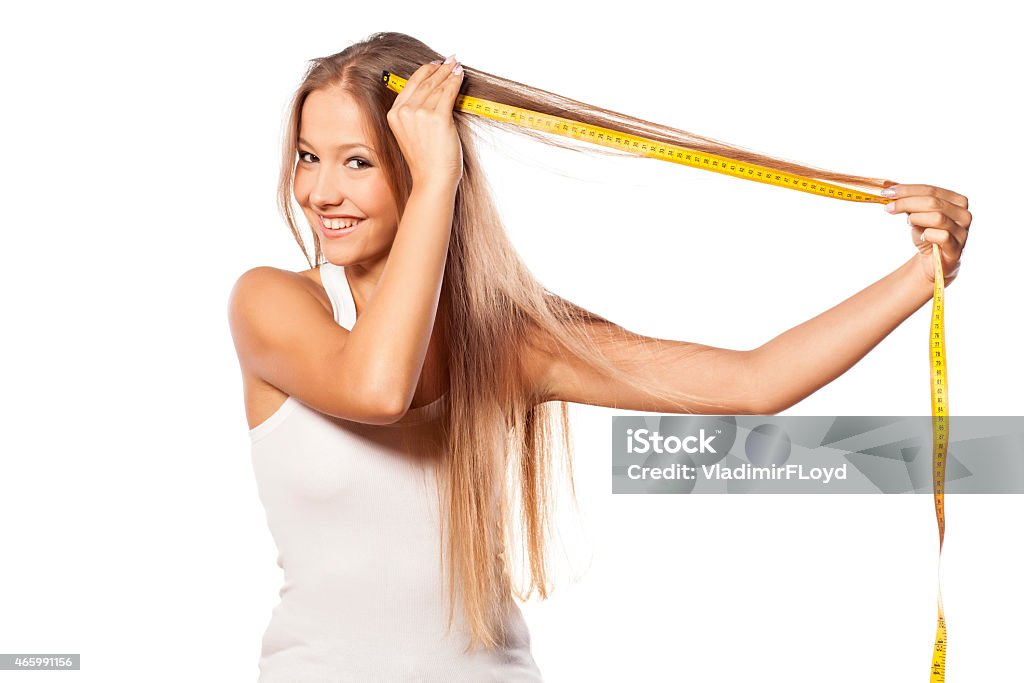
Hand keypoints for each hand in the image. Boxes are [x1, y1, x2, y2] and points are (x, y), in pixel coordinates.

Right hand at [386, 56, 464, 188]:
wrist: (433, 179)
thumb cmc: (427, 161)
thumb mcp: (413, 133)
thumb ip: (417, 113)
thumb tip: (436, 91)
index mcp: (395, 115)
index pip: (411, 85)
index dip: (424, 72)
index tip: (435, 65)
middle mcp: (404, 112)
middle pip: (425, 82)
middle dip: (439, 69)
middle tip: (450, 60)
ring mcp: (420, 114)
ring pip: (437, 86)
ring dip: (449, 73)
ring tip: (457, 66)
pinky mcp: (437, 117)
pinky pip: (448, 93)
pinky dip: (456, 81)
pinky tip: (460, 75)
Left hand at [882, 183, 971, 284]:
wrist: (933, 260)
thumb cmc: (926, 234)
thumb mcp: (916, 215)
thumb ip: (909, 203)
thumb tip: (890, 191)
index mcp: (957, 201)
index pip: (931, 190)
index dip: (908, 190)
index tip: (887, 193)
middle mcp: (964, 214)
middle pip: (932, 202)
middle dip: (906, 203)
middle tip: (888, 208)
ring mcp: (962, 232)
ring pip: (937, 217)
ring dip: (916, 219)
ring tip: (909, 223)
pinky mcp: (957, 248)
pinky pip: (942, 236)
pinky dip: (927, 235)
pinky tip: (922, 237)